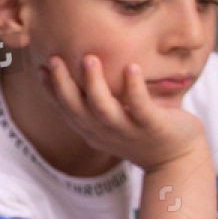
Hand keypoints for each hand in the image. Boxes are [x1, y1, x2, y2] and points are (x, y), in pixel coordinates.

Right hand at [43, 54, 205, 171]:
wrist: (178, 159)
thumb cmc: (144, 133)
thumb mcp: (114, 122)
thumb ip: (97, 105)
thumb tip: (82, 72)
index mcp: (92, 130)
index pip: (65, 109)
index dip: (50, 90)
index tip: (39, 67)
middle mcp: (105, 132)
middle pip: (76, 108)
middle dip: (63, 84)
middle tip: (54, 59)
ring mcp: (128, 130)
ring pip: (103, 108)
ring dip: (94, 83)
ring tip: (89, 59)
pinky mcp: (153, 127)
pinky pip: (140, 107)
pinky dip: (134, 87)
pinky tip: (131, 68)